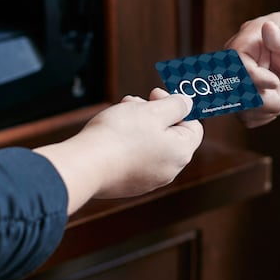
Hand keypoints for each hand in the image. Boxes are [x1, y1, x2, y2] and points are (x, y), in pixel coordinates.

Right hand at [34, 89, 203, 212]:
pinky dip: (128, 143)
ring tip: (121, 112)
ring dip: (140, 126)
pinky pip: (135, 159)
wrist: (86, 165)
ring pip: (151, 146)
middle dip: (154, 114)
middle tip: (136, 102)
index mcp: (180, 153)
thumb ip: (175, 105)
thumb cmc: (121, 135)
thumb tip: (187, 104)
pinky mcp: (128, 185)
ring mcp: (147, 180)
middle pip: (170, 135)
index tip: (155, 95)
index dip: (177, 107)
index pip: (193, 127)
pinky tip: (113, 133)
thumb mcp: (153, 111)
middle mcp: (168, 171)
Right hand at [224, 11, 279, 127]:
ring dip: (268, 108)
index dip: (253, 78)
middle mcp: (237, 60)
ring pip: (240, 107)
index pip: (236, 63)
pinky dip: (264, 116)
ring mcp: (238, 80)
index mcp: (248, 39)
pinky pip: (245, 116)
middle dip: (265, 98)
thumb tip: (267, 28)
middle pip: (235, 89)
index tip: (276, 82)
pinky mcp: (243, 96)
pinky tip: (278, 101)